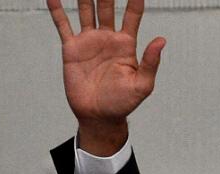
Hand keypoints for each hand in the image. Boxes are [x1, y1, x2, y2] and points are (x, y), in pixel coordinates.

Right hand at [47, 0, 165, 154]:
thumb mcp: (143, 85)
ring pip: (86, 9)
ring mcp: (89, 41)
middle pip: (107, 5)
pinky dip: (58, 10)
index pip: (132, 14)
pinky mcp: (72, 48)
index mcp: (127, 44)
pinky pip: (63, 25)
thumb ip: (151, 62)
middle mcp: (108, 37)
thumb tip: (161, 40)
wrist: (99, 116)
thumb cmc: (123, 103)